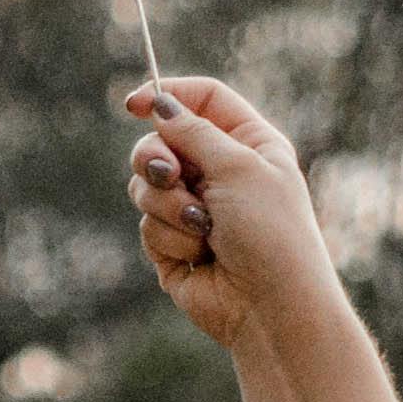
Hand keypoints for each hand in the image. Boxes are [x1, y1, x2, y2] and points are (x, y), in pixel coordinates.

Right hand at [121, 77, 336, 357]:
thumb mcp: (238, 168)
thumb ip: (193, 132)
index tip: (132, 104)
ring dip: (167, 206)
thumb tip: (159, 103)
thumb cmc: (270, 233)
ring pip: (145, 186)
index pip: (203, 100)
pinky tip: (199, 256)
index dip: (167, 96)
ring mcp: (194, 207)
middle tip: (170, 175)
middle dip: (155, 159)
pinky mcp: (172, 242)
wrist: (269, 306)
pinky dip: (169, 238)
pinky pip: (146, 224)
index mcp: (248, 144)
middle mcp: (220, 172)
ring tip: (201, 228)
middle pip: (160, 141)